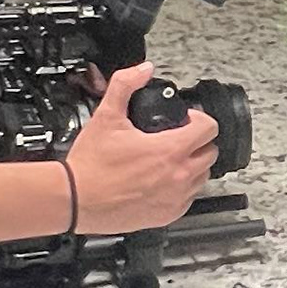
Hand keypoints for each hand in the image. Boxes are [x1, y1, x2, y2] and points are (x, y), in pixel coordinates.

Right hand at [66, 63, 216, 232]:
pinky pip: (188, 199)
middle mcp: (178, 176)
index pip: (209, 129)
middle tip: (179, 138)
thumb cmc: (91, 165)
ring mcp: (174, 198)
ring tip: (170, 159)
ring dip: (192, 165)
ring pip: (202, 177)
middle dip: (198, 142)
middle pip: (210, 153)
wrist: (76, 200)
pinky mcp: (166, 216)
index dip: (199, 119)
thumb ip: (125, 85)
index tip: (186, 120)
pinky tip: (163, 181)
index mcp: (170, 151)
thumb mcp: (106, 116)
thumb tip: (142, 71)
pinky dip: (181, 189)